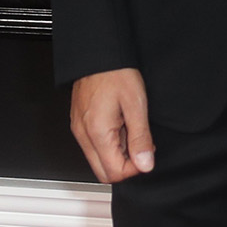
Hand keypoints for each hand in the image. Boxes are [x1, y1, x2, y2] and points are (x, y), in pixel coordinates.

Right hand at [69, 68, 154, 182]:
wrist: (98, 53)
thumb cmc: (115, 73)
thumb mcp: (136, 104)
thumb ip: (140, 138)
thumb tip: (145, 164)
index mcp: (97, 133)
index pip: (114, 173)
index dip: (135, 168)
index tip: (147, 152)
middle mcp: (83, 135)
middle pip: (103, 172)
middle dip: (125, 165)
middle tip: (140, 144)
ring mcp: (79, 130)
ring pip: (98, 160)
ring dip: (118, 153)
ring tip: (130, 128)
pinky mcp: (79, 123)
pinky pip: (94, 146)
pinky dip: (109, 143)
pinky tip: (120, 124)